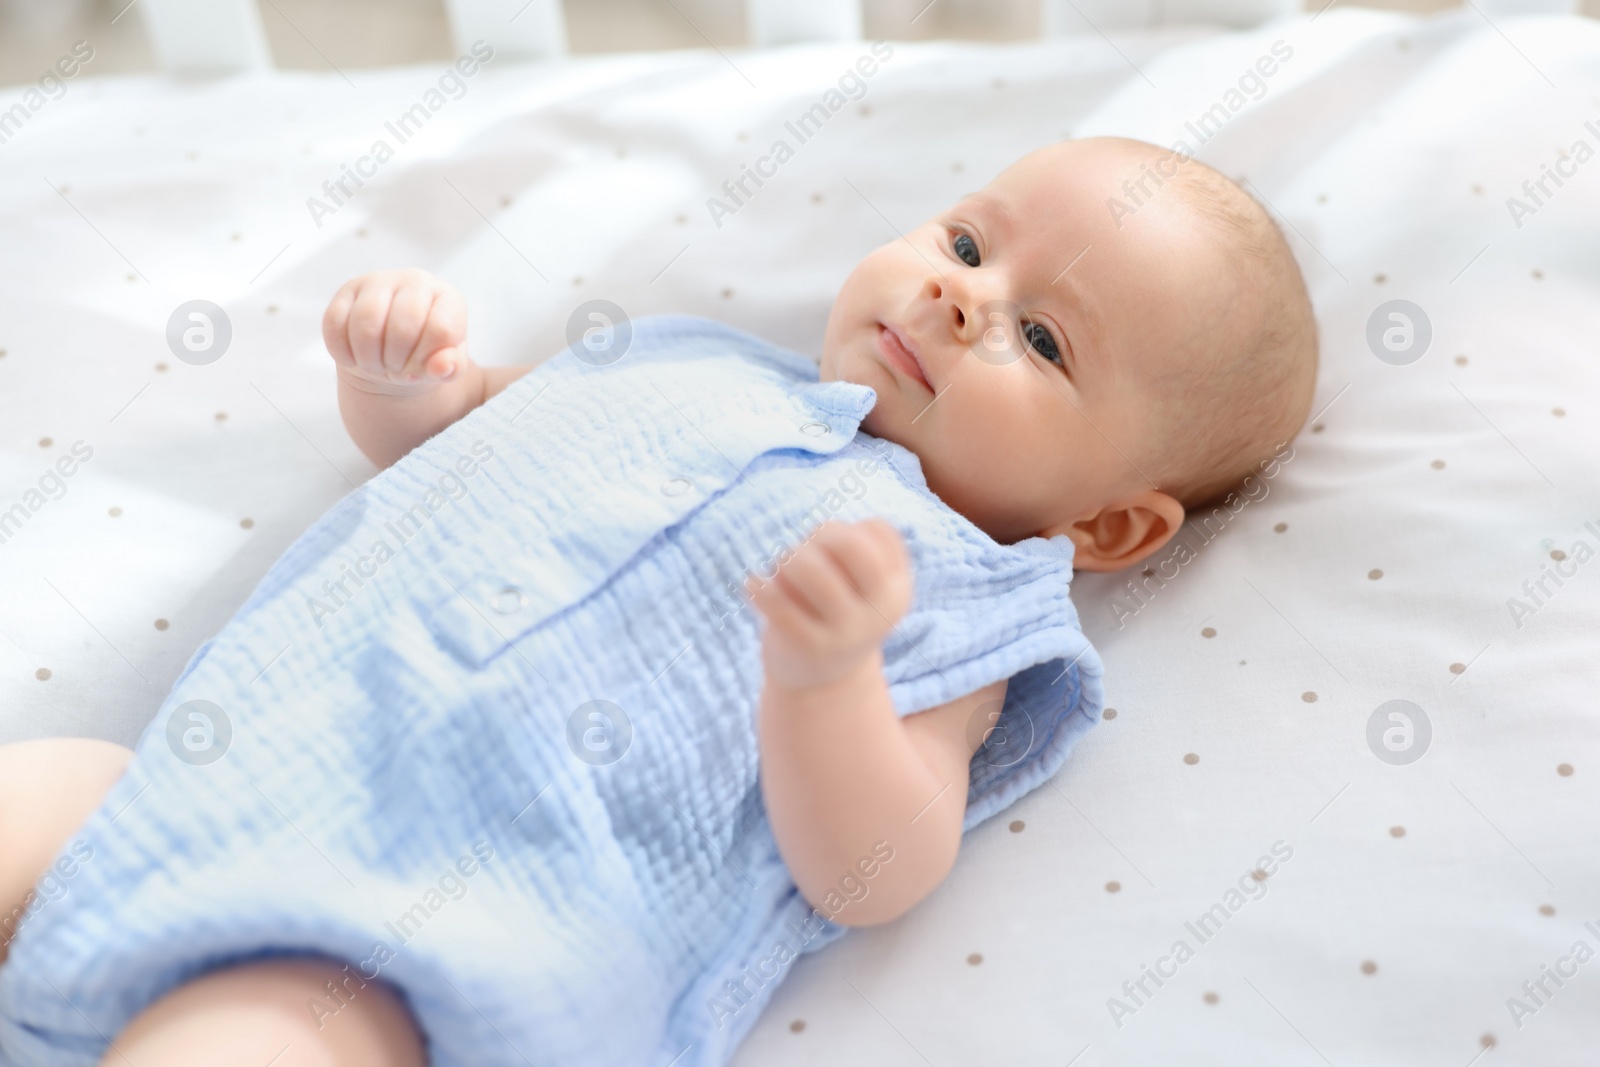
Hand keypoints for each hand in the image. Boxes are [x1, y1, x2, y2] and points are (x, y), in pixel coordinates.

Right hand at [322, 269, 468, 394]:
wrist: (391, 350)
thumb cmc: (424, 355)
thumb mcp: (445, 365)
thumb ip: (451, 367)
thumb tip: (443, 367)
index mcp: (447, 298)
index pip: (441, 330)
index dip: (428, 360)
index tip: (422, 368)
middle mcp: (415, 281)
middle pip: (402, 326)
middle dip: (397, 360)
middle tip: (395, 369)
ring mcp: (378, 281)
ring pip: (366, 323)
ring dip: (369, 358)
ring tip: (376, 366)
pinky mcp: (346, 291)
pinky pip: (335, 324)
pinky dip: (343, 352)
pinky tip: (354, 358)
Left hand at [747, 519, 913, 690]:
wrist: (820, 685)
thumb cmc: (832, 613)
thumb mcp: (852, 583)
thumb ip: (836, 551)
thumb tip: (799, 553)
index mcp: (896, 589)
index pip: (876, 530)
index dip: (846, 529)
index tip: (829, 550)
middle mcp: (879, 612)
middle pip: (847, 542)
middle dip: (818, 535)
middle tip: (803, 554)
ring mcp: (847, 633)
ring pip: (810, 567)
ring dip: (786, 559)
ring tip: (779, 572)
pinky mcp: (810, 648)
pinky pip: (778, 601)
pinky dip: (759, 586)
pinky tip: (753, 585)